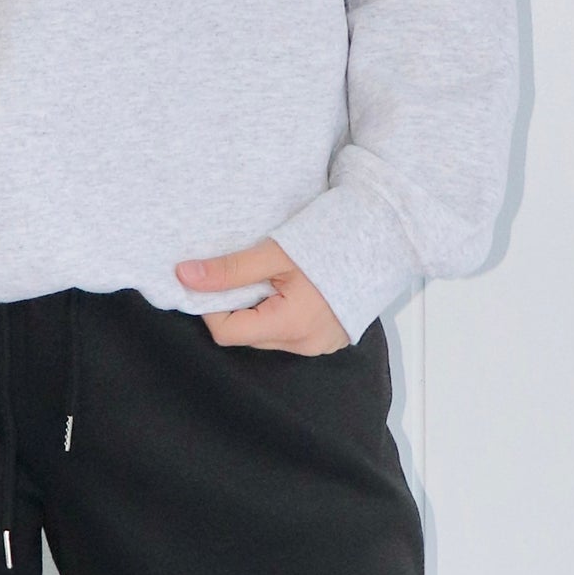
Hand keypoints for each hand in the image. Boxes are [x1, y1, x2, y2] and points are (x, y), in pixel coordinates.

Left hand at [175, 239, 349, 353]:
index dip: (211, 306)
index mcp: (292, 325)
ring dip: (261, 310)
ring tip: (276, 278)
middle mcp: (307, 344)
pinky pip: (292, 334)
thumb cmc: (336, 236)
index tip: (215, 280)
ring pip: (268, 335)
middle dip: (238, 306)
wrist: (388, 231)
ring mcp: (323, 344)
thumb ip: (229, 269)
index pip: (227, 333)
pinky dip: (283, 313)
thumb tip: (186, 276)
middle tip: (249, 272)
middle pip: (247, 335)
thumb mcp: (275, 251)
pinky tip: (296, 288)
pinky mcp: (333, 337)